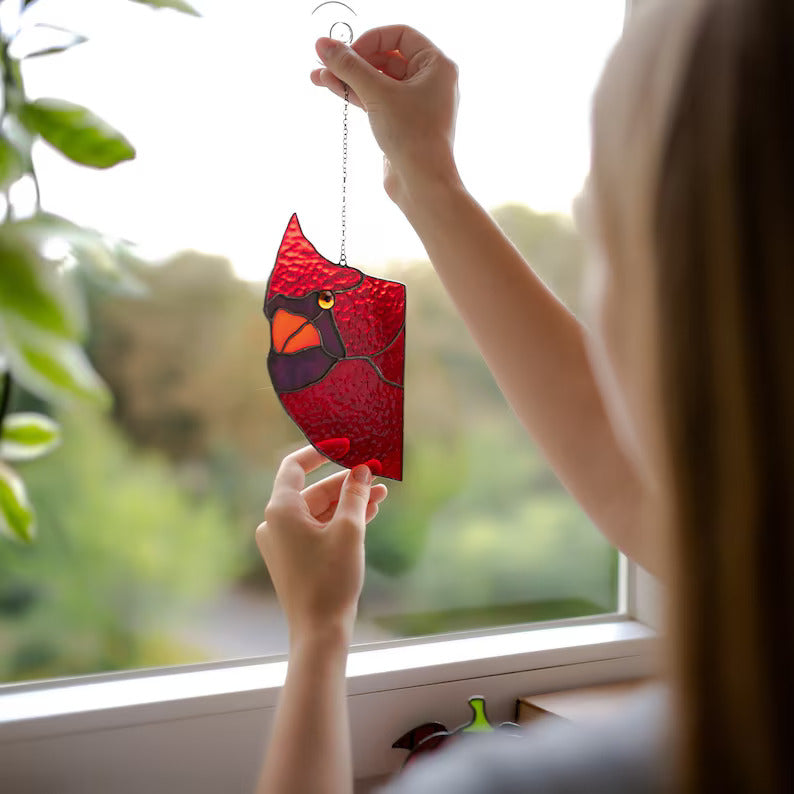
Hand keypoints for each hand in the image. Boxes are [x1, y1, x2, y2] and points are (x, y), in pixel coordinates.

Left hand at [256, 446, 387, 643]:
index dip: (319, 450)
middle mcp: (276, 522)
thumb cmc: (331, 579)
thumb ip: (355, 495)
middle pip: (313, 489)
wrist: (319, 630)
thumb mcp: (349, 530)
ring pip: (320, 510)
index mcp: (280, 510)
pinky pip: (319, 528)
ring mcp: (284, 541)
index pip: (295, 465)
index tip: (344, 443)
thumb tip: (362, 470)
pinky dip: (341, 520)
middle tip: (375, 472)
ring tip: (381, 492)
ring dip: (349, 501)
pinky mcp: (295, 557)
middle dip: (347, 482)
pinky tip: (370, 511)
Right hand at [311, 25, 461, 207]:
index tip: (348, 52)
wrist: (422, 184)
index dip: (371, 39)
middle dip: (354, 60)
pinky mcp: (401, 123)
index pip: (400, 35)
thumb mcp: (377, 94)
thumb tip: (324, 45)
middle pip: (386, 57)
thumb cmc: (413, 136)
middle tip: (325, 60)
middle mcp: (429, 82)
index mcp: (436, 66)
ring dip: (349, 77)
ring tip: (318, 76)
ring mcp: (415, 104)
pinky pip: (376, 100)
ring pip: (377, 81)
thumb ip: (349, 66)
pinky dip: (355, 94)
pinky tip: (330, 87)